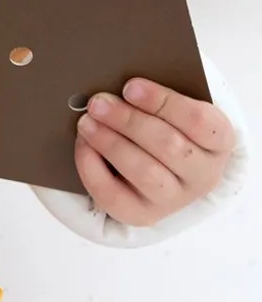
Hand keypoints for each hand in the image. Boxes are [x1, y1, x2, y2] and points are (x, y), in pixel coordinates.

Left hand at [74, 77, 235, 226]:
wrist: (159, 169)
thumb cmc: (163, 127)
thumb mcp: (170, 111)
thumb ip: (153, 99)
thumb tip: (117, 88)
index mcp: (218, 142)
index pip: (200, 121)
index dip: (164, 102)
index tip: (130, 86)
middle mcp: (203, 175)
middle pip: (168, 145)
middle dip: (128, 121)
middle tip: (98, 102)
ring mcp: (175, 199)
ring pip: (144, 171)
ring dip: (110, 143)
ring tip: (86, 122)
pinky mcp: (142, 215)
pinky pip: (113, 195)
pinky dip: (92, 168)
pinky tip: (83, 145)